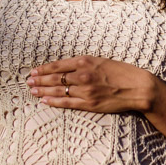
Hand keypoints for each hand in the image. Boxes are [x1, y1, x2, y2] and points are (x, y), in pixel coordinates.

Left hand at [27, 55, 153, 113]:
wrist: (137, 87)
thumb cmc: (121, 72)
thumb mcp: (101, 61)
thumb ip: (84, 64)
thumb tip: (66, 67)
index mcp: (86, 61)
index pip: (58, 65)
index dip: (44, 69)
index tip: (34, 71)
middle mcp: (83, 75)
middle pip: (55, 78)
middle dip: (39, 80)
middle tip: (28, 81)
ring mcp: (86, 90)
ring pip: (59, 90)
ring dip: (43, 90)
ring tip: (32, 90)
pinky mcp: (90, 103)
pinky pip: (68, 103)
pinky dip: (55, 101)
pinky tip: (45, 100)